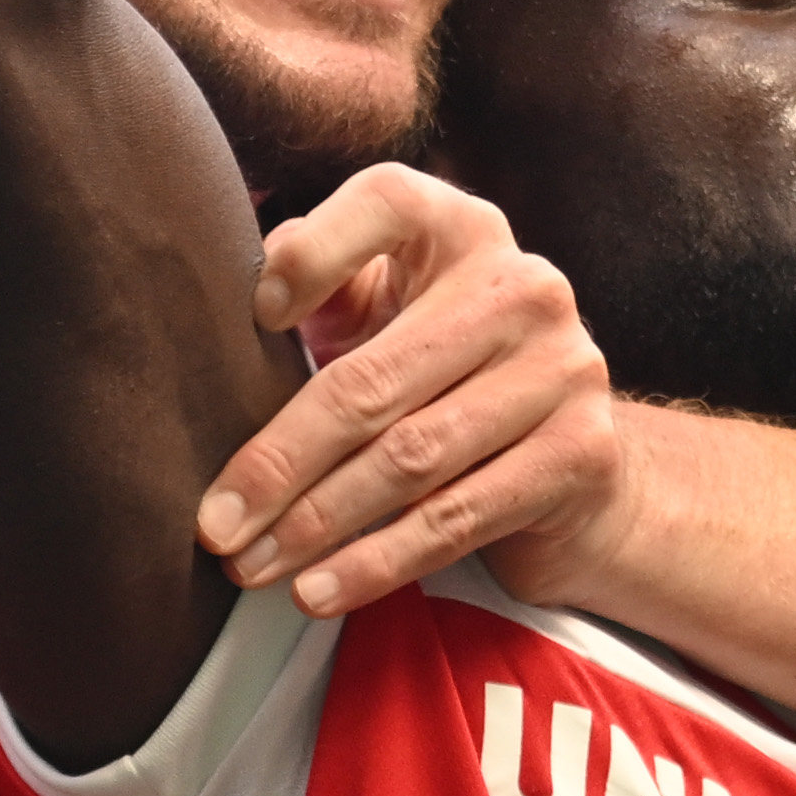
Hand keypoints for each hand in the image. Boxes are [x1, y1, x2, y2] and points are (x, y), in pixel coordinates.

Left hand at [200, 165, 627, 616]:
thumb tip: (246, 292)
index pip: (385, 204)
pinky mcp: (580, 454)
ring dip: (316, 524)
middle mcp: (522, 286)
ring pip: (409, 459)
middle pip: (373, 378)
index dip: (314, 256)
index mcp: (462, 228)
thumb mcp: (389, 314)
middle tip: (214, 524)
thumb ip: (328, 285)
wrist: (577, 461)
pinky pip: (456, 518)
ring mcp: (563, 369)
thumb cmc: (444, 377)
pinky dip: (377, 562)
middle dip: (280, 461)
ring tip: (253, 567)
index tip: (253, 319)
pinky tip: (317, 591)